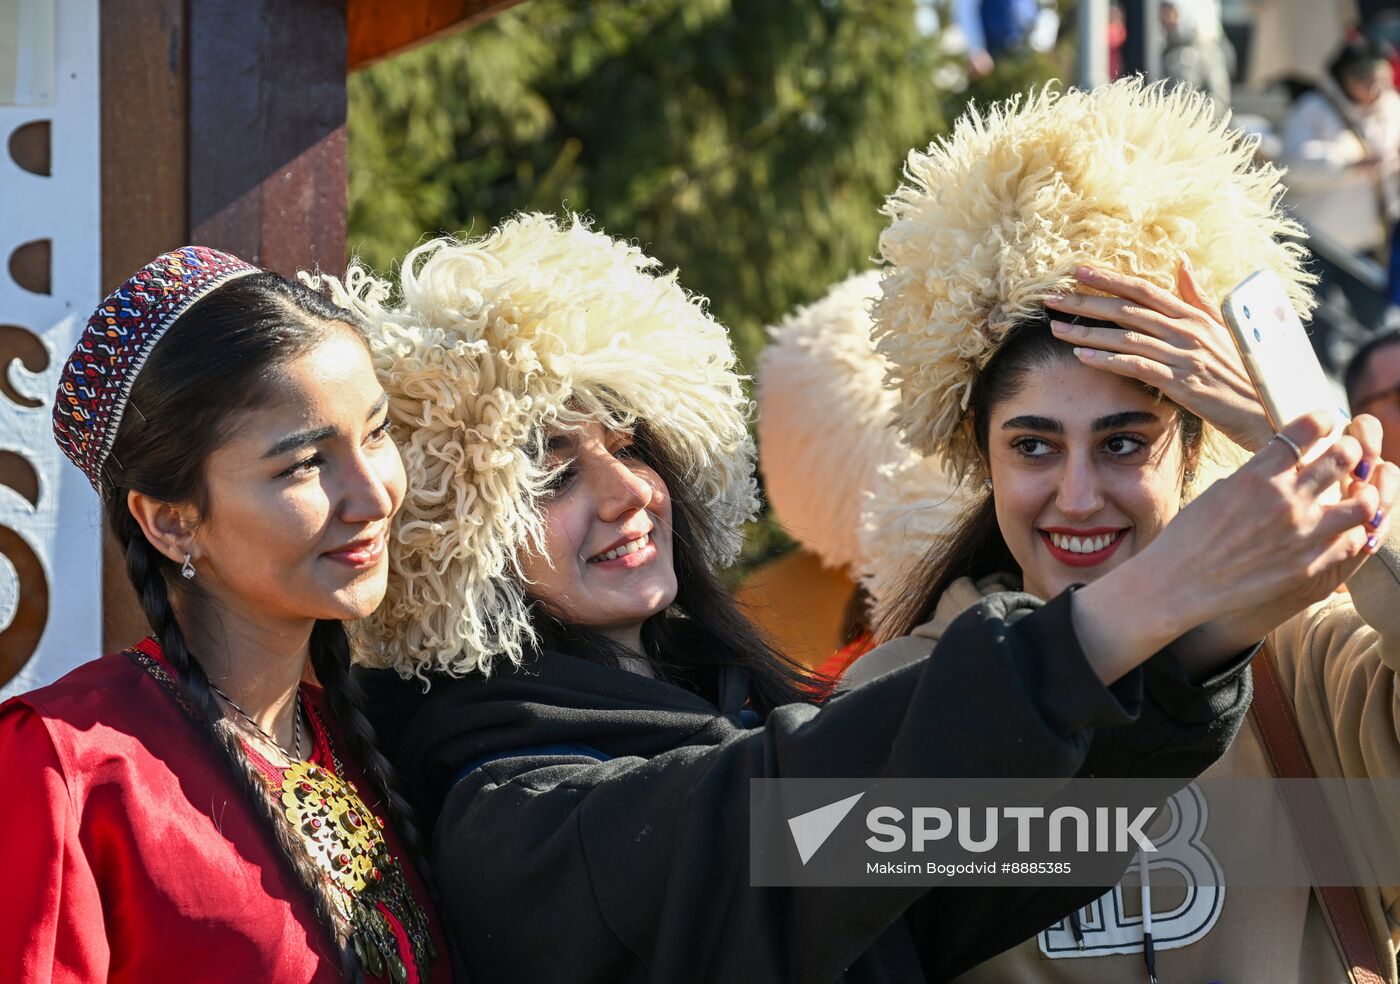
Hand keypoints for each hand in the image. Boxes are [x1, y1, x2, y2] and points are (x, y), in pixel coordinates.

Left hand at [1045, 263, 1274, 452]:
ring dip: (1088, 332)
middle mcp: (1187, 331)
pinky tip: (1082, 357)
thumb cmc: (1243, 371)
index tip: (1078, 271)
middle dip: (1087, 302)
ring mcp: (1185, 356)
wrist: (1266, 409)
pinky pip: (1138, 367)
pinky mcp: (1182, 383)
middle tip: (1051, 297)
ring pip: (1127, 336)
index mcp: (1194, 316)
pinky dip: (1108, 360)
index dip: (1109, 279)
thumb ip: (1197, 297)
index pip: (1144, 290)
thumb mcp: (1222, 328)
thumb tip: (1182, 263)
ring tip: (1056, 327)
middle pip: (1128, 309)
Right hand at [1071, 412, 1391, 682]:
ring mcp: (1301, 535)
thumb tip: (1285, 462)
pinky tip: (1339, 531)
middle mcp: (1285, 500)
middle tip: (1345, 454)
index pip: (1309, 428)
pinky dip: (1350, 533)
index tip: (1326, 423)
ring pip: (1363, 503)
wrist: (1178, 583)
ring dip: (1363, 494)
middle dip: (1349, 450)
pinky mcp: (1308, 565)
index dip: (1324, 419)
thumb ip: (1259, 474)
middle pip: (1344, 457)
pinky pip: (1350, 542)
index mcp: (1258, 475)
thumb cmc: (1190, 535)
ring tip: (1354, 496)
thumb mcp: (1221, 490)